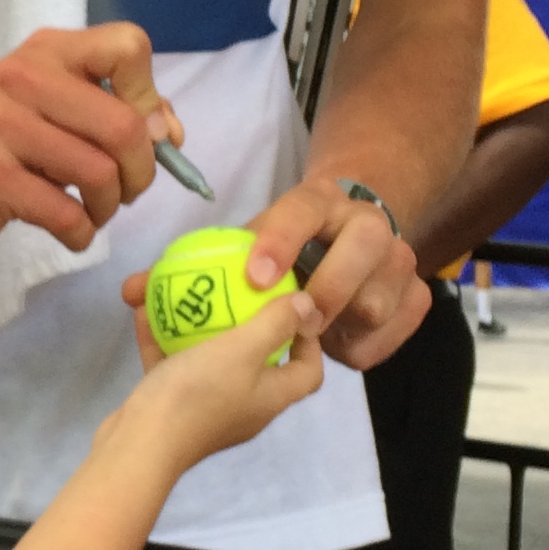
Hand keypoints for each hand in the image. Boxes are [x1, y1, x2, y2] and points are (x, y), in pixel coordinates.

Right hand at [0, 25, 177, 253]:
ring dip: (109, 207)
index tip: (141, 133)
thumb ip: (112, 108)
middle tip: (126, 191)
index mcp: (46, 51)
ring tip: (94, 212)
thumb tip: (168, 134)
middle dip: (141, 172)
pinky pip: (63, 214)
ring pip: (98, 173)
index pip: (128, 46)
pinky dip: (81, 234)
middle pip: (123, 125)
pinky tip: (71, 232)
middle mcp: (22, 77)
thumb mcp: (48, 104)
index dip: (150, 96)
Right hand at [112, 287, 323, 474]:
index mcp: (271, 396)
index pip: (308, 372)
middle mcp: (245, 405)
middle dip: (245, 321)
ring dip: (196, 325)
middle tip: (232, 292)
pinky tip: (145, 311)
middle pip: (257, 360)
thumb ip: (276, 324)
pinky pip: (173, 365)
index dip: (309, 341)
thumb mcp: (243, 350)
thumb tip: (308, 305)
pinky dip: (163, 339)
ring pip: (208, 358)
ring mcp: (207, 408)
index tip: (293, 308)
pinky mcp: (172, 407)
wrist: (139, 445)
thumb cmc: (199, 395)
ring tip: (182, 293)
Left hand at [121, 174, 426, 371]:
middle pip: (365, 245)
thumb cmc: (278, 251)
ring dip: (346, 322)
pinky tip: (338, 349)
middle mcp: (366, 221)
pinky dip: (364, 346)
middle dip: (329, 287)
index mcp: (317, 201)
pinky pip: (396, 329)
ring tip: (316, 338)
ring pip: (383, 294)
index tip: (254, 278)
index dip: (279, 241)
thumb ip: (190, 271)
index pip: (300, 209)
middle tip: (296, 322)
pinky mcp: (416, 294)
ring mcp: (399, 258)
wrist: (344, 241)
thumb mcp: (242, 249)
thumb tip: (132, 291)